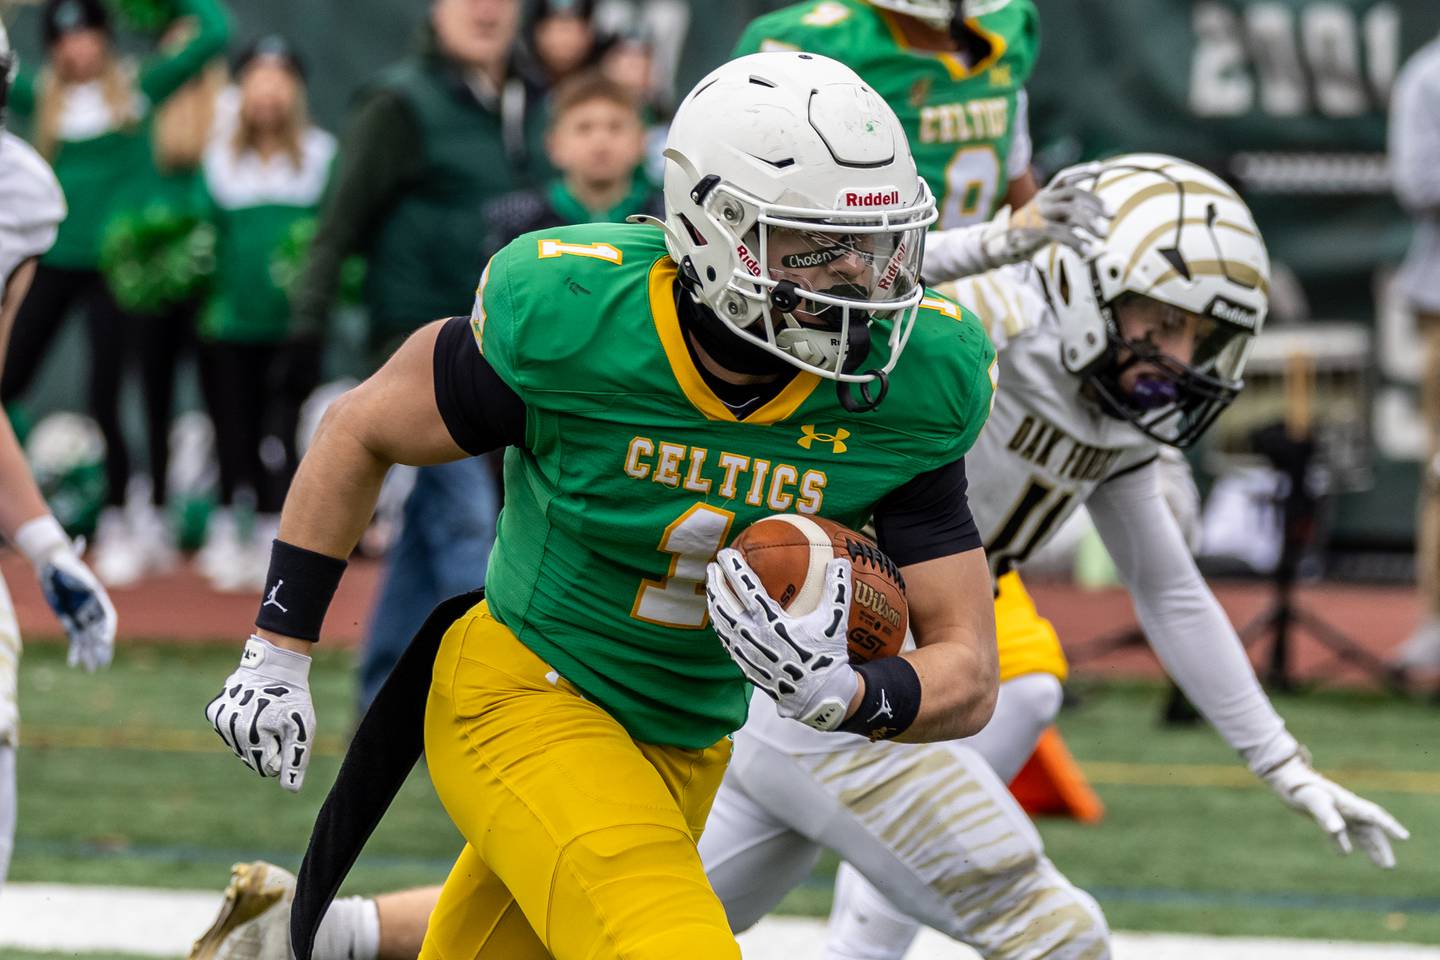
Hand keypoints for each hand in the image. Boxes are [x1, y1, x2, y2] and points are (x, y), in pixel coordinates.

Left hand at [39, 550, 116, 671]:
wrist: (52, 566)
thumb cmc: (62, 564)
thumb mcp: (68, 565)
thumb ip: (75, 560)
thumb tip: (79, 543)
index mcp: (96, 598)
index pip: (106, 617)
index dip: (106, 630)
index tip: (105, 641)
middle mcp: (91, 609)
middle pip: (99, 632)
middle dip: (102, 648)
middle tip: (104, 663)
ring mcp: (81, 615)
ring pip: (88, 639)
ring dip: (90, 654)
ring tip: (92, 669)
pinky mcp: (70, 620)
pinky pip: (74, 639)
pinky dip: (76, 651)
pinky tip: (75, 663)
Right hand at [205, 636, 314, 791]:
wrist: (273, 664)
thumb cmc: (292, 697)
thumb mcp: (302, 727)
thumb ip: (296, 759)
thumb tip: (290, 789)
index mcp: (253, 736)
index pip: (267, 768)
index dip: (281, 754)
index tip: (285, 734)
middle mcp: (231, 730)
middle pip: (251, 759)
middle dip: (266, 747)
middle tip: (275, 723)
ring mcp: (219, 720)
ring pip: (239, 747)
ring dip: (253, 737)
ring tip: (264, 714)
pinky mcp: (213, 712)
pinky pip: (229, 732)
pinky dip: (240, 726)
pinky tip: (250, 709)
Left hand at [705, 548, 857, 730]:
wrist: (819, 697)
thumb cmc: (827, 657)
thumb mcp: (835, 622)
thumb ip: (837, 589)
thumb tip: (840, 560)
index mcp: (773, 623)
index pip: (747, 589)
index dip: (735, 569)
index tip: (726, 553)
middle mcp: (755, 637)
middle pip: (725, 605)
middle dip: (716, 582)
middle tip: (712, 565)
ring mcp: (747, 654)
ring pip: (721, 623)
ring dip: (714, 602)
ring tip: (711, 586)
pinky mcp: (746, 667)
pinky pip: (725, 642)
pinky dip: (719, 625)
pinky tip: (718, 618)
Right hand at [981, 163, 1108, 265]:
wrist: (1001, 246)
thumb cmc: (1032, 233)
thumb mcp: (1051, 218)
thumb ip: (1071, 214)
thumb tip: (1099, 218)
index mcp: (1046, 194)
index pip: (1065, 177)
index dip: (1082, 171)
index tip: (1100, 169)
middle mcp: (1043, 200)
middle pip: (1073, 193)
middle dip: (1095, 202)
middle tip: (1113, 215)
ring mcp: (1038, 215)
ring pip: (1069, 212)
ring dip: (1090, 223)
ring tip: (1104, 235)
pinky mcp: (1035, 232)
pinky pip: (1061, 234)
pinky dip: (1077, 243)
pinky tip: (1088, 251)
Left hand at [1261, 752, 1409, 867]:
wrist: (1283, 776)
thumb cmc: (1298, 786)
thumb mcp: (1311, 799)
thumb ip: (1325, 814)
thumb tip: (1338, 830)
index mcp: (1347, 803)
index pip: (1373, 815)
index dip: (1389, 826)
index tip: (1404, 837)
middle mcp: (1345, 807)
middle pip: (1370, 828)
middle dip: (1381, 846)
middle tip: (1390, 866)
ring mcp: (1336, 810)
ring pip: (1359, 832)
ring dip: (1370, 848)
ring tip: (1382, 865)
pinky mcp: (1324, 814)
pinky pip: (1340, 831)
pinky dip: (1344, 842)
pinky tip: (1345, 852)